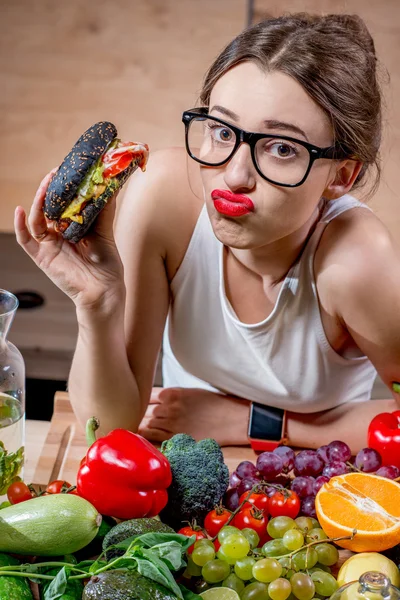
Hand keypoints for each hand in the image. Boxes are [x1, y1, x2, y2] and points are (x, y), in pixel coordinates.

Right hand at [14, 170, 124, 310]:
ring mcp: (49, 245)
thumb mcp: (106, 232)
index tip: (68, 170)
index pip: (64, 203)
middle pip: (48, 207)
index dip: (64, 187)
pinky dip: (20, 225)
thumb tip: (112, 184)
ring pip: (37, 218)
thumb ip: (105, 210)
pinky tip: (19, 210)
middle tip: (56, 172)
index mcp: (73, 227)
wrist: (104, 291)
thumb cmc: (107, 265)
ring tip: (46, 184)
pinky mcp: (42, 257)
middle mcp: (59, 234)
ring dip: (39, 200)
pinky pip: (26, 240)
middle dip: (51, 189)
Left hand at [138, 387, 250, 445]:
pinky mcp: (173, 437)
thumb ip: (171, 396)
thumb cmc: (214, 405)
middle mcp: (168, 406)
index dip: (141, 399)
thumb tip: (156, 402)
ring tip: (138, 425)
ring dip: (141, 423)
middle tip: (135, 414)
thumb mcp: (191, 392)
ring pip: (145, 421)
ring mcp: (170, 422)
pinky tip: (141, 434)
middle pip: (143, 408)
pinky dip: (144, 434)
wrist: (230, 419)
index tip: (139, 403)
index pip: (146, 394)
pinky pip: (150, 435)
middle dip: (139, 411)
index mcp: (172, 392)